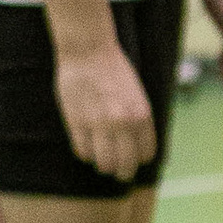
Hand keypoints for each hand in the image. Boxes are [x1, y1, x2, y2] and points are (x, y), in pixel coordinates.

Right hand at [53, 32, 155, 179]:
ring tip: (101, 159)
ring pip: (103, 163)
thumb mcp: (137, 96)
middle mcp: (122, 123)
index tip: (133, 158)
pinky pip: (82, 151)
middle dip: (122, 171)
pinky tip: (87, 145)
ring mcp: (98, 124)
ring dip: (103, 164)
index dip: (139, 159)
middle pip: (125, 165)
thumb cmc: (114, 70)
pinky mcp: (76, 122)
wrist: (88, 51)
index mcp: (142, 115)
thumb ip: (138, 121)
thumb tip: (135, 146)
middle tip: (118, 171)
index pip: (146, 154)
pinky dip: (86, 153)